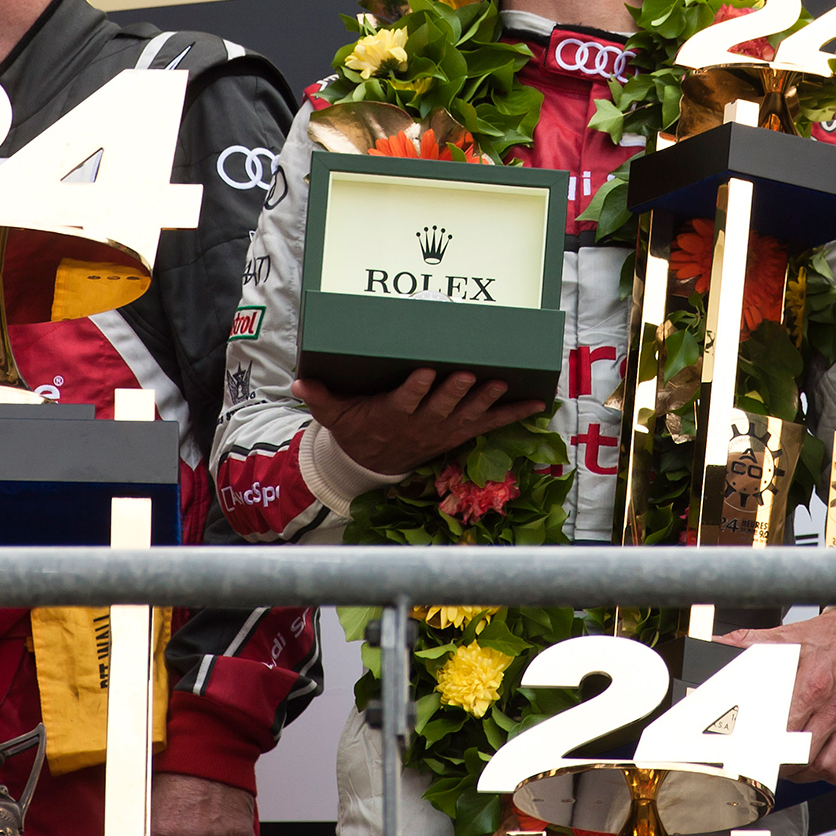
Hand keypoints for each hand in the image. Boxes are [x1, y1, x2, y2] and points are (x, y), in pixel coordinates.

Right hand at [290, 369, 541, 476]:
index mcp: (393, 414)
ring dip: (486, 400)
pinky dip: (514, 413)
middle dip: (456, 391)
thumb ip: (320, 398)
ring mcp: (446, 429)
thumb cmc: (358, 429)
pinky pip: (491, 423)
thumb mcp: (335, 416)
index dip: (416, 388)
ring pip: (468, 414)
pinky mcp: (461, 431)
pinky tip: (537, 401)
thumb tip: (298, 382)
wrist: (376, 464)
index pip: (405, 400)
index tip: (425, 371)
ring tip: (501, 383)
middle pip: (442, 407)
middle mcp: (423, 423)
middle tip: (468, 374)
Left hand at [714, 608, 835, 784]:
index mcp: (812, 686)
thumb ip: (754, 641)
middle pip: (804, 755)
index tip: (757, 750)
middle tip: (773, 762)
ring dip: (808, 773)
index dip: (768, 746)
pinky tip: (825, 768)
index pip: (785, 730)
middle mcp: (835, 707)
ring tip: (796, 768)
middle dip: (784, 765)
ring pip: (828, 765)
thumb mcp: (792, 635)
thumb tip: (725, 642)